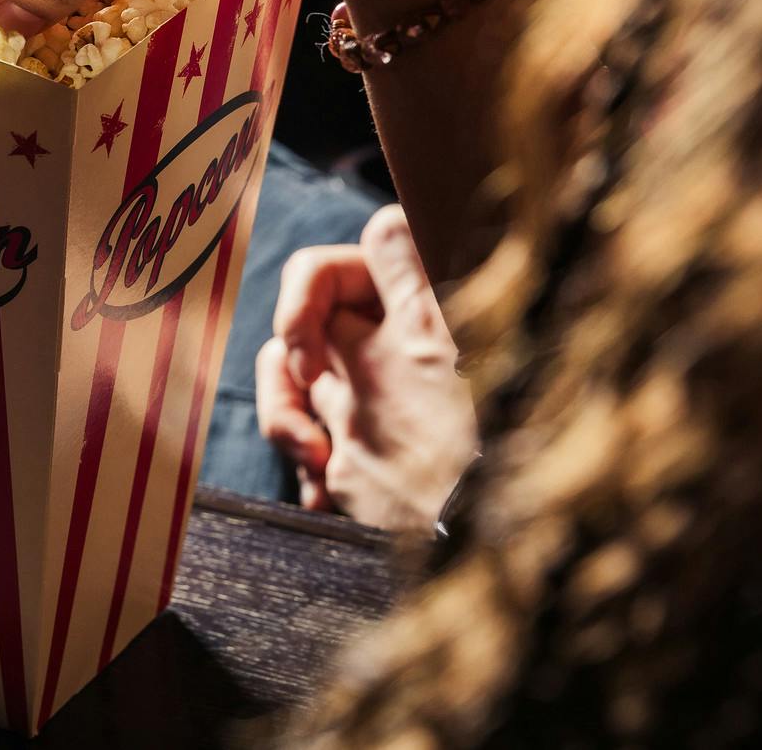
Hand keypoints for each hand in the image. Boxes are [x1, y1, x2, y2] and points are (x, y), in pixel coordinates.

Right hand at [254, 205, 478, 532]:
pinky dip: (302, 462)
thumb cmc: (469, 448)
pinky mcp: (352, 448)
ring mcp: (366, 397)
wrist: (477, 540)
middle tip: (310, 394)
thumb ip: (410, 279)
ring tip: (317, 461)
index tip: (306, 346)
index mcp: (409, 311)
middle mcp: (384, 345)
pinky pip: (300, 435)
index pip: (335, 267)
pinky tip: (325, 498)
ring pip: (288, 376)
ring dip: (284, 414)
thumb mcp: (437, 351)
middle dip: (290, 357)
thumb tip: (388, 221)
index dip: (307, 292)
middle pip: (301, 318)